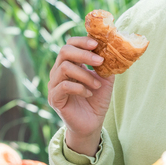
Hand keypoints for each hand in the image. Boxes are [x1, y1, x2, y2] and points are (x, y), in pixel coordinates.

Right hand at [47, 36, 113, 155]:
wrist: (92, 123)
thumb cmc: (96, 100)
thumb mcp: (104, 79)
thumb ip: (105, 64)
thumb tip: (111, 49)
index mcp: (69, 63)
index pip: (69, 44)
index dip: (81, 41)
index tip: (96, 44)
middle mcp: (58, 71)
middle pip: (64, 51)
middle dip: (84, 54)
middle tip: (100, 61)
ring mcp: (54, 84)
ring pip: (64, 68)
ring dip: (85, 74)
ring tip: (97, 85)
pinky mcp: (54, 98)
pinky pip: (64, 86)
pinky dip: (80, 88)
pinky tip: (89, 93)